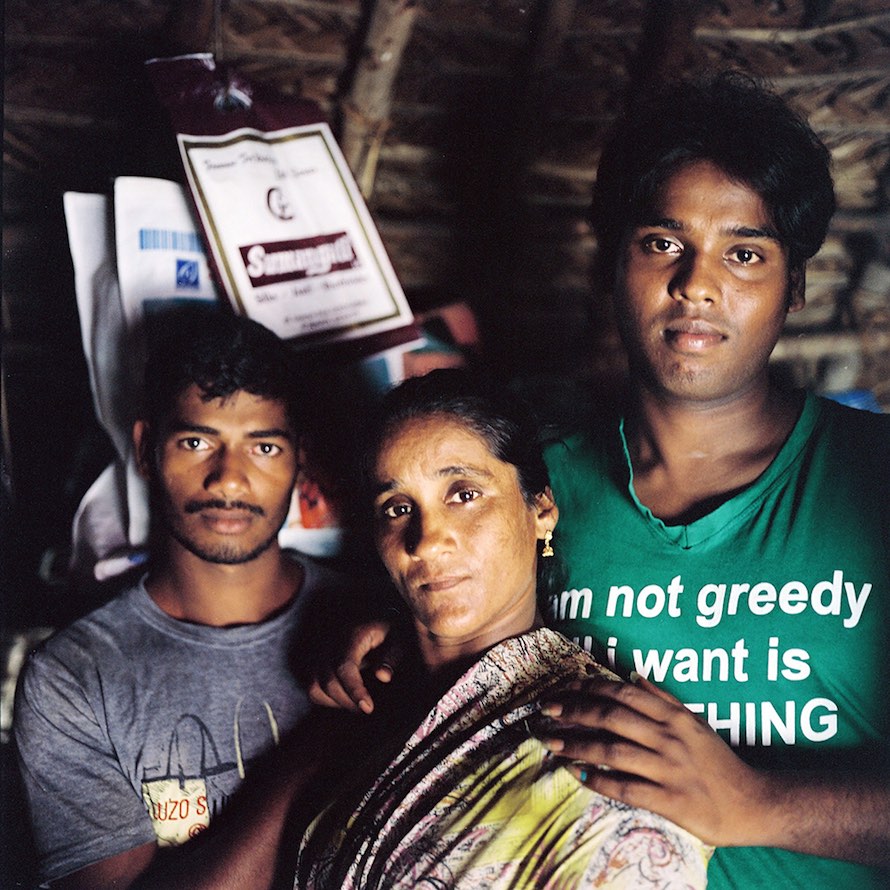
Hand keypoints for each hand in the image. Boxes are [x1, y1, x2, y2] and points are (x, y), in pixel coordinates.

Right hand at [307, 620, 397, 713]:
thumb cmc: (390, 630)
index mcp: (352, 636)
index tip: (368, 708)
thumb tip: (383, 677)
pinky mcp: (319, 659)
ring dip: (334, 701)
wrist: (378, 616)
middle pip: (328, 680)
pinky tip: (344, 698)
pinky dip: (325, 697)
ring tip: (356, 704)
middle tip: (367, 708)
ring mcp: (322, 651)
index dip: (354, 690)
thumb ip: (391, 657)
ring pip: (315, 685)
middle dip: (347, 700)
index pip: (344, 667)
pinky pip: (312, 684)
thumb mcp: (399, 639)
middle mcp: (332, 643)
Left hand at [540, 673, 769, 846]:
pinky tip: (578, 774)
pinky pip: (626, 788)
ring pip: (612, 750)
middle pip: (611, 716)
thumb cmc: (718, 761)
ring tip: (551, 742)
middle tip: (546, 710)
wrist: (753, 803)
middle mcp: (668, 737)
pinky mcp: (670, 800)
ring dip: (577, 744)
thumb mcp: (695, 721)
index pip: (621, 692)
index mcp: (672, 716)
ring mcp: (668, 769)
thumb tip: (635, 674)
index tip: (562, 689)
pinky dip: (599, 780)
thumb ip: (664, 698)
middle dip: (573, 711)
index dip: (587, 688)